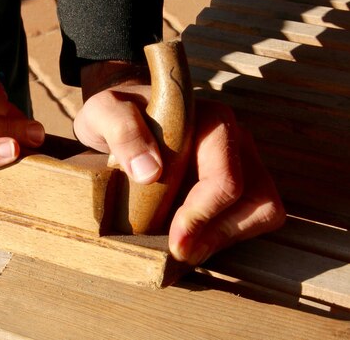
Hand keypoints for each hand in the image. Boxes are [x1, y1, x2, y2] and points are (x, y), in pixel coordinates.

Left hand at [76, 61, 284, 264]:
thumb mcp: (104, 113)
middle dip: (216, 234)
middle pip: (254, 200)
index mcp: (211, 120)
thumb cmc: (115, 115)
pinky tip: (192, 237)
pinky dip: (225, 235)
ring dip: (224, 237)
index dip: (203, 216)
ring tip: (184, 247)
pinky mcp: (239, 181)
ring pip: (261, 211)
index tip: (175, 242)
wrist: (120, 118)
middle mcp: (235, 140)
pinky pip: (251, 217)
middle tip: (177, 252)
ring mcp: (242, 161)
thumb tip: (150, 172)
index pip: (225, 178)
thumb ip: (123, 132)